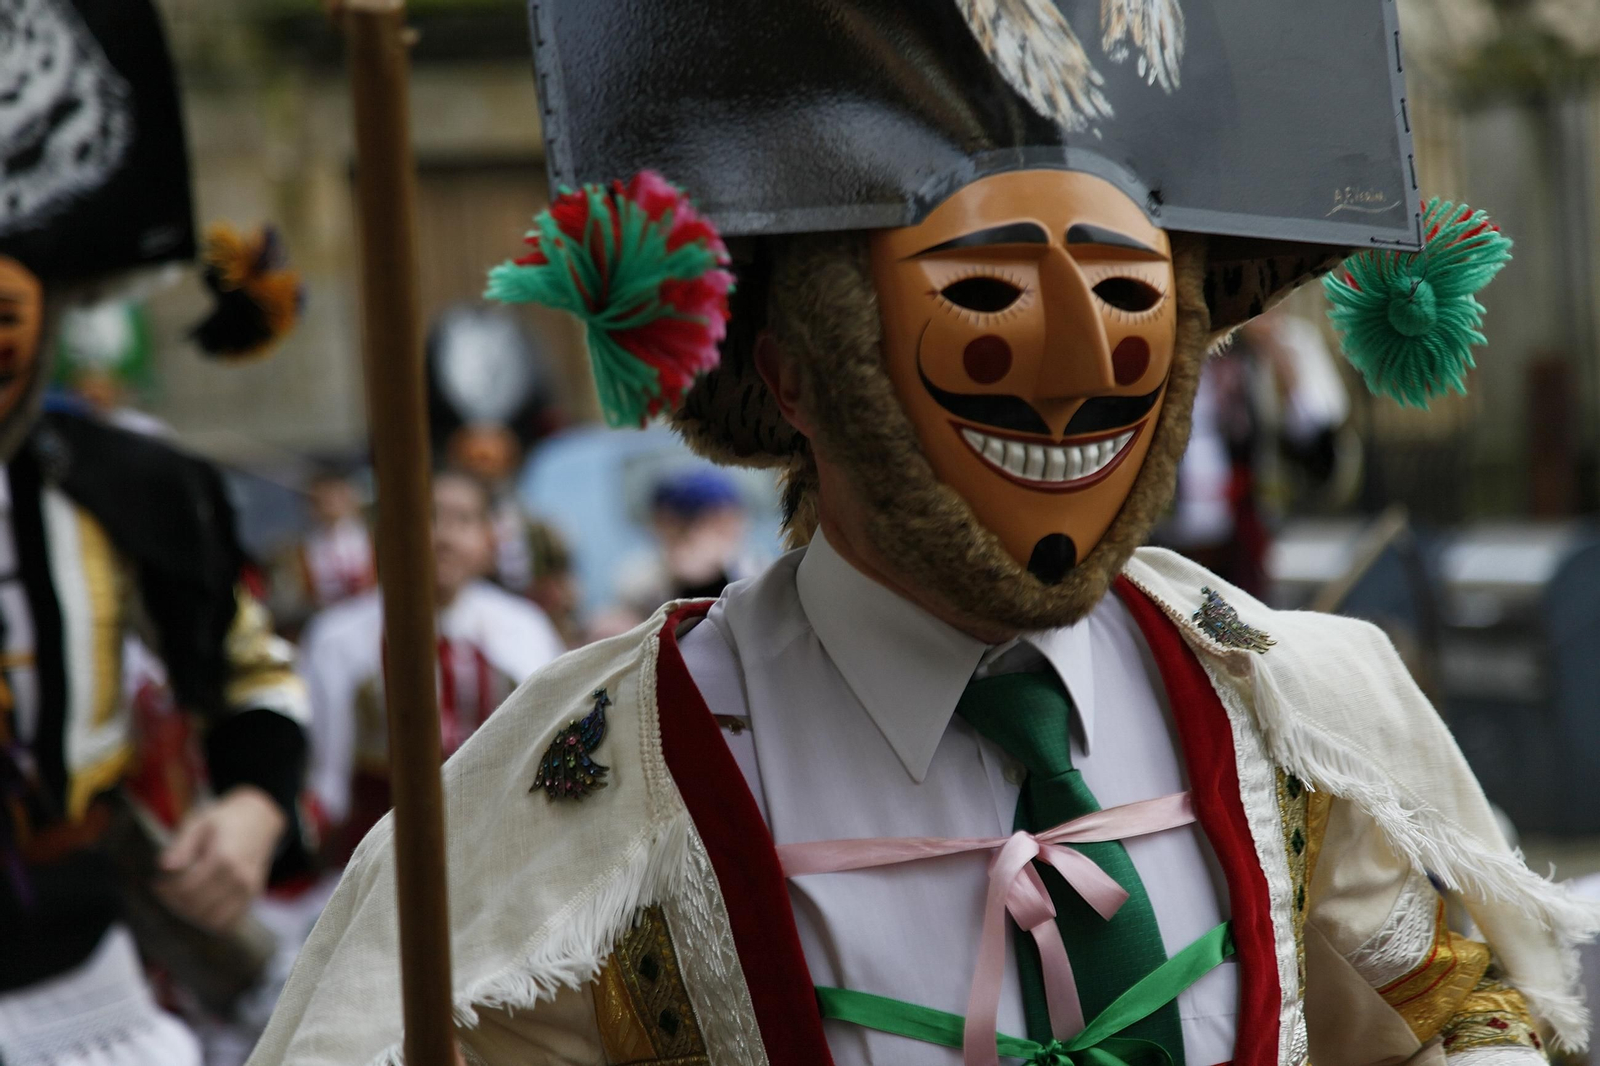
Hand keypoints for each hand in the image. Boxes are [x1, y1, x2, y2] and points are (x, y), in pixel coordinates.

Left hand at [154, 785, 286, 931]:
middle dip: (176, 903)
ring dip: (193, 915)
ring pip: (214, 919)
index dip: (167, 891)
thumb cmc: (226, 819)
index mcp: (224, 858)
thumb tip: (165, 866)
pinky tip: (201, 906)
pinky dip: (212, 920)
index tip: (157, 885)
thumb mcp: (200, 823)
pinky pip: (230, 921)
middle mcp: (238, 877)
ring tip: (182, 900)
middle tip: (166, 892)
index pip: (188, 889)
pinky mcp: (253, 895)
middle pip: (198, 907)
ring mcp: (248, 889)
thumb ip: (182, 845)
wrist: (261, 818)